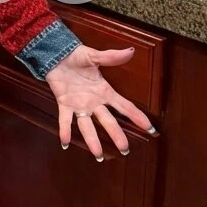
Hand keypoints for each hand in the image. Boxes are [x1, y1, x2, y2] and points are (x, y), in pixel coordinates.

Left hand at [45, 45, 154, 160]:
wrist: (56, 54)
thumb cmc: (76, 55)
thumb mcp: (95, 56)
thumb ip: (111, 57)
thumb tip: (130, 51)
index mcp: (104, 91)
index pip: (125, 106)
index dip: (137, 117)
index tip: (151, 129)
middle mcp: (94, 102)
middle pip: (108, 122)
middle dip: (117, 136)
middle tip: (125, 151)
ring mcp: (79, 105)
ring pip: (88, 126)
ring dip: (92, 141)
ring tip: (98, 156)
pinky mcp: (64, 103)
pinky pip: (65, 120)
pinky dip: (64, 131)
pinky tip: (65, 143)